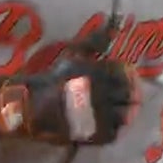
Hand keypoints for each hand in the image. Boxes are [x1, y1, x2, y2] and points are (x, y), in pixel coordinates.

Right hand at [0, 53, 138, 144]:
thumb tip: (110, 29)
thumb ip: (93, 42)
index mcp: (100, 72)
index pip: (126, 75)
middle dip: (129, 95)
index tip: (127, 79)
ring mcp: (101, 116)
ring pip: (125, 115)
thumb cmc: (53, 78)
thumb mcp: (73, 54)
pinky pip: (114, 132)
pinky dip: (113, 128)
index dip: (128, 77)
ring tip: (117, 110)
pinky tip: (106, 123)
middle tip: (125, 96)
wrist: (33, 107)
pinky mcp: (95, 134)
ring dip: (123, 112)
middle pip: (129, 96)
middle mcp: (104, 94)